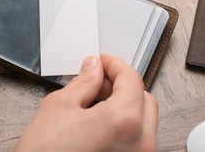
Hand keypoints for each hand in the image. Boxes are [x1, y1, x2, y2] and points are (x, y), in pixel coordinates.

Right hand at [15, 54, 157, 151]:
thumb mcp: (60, 106)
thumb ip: (84, 81)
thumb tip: (93, 68)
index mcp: (125, 122)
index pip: (131, 80)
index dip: (115, 65)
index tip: (103, 61)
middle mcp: (140, 144)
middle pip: (143, 98)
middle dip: (121, 84)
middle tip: (98, 78)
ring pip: (142, 119)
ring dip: (123, 103)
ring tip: (95, 99)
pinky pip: (136, 137)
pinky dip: (123, 122)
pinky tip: (99, 119)